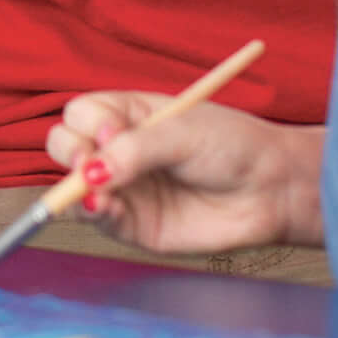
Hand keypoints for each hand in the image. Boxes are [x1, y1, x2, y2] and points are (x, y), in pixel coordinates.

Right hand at [48, 94, 318, 257]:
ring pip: (74, 186)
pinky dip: (94, 214)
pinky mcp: (134, 224)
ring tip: (101, 193)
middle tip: (93, 163)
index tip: (114, 132)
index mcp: (130, 115)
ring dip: (76, 188)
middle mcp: (119, 150)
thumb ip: (134, 150)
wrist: (272, 189)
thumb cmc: (233, 147)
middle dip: (70, 152)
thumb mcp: (184, 133)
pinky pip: (98, 220)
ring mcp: (124, 188)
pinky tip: (109, 208)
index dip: (88, 122)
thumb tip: (90, 173)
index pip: (82, 113)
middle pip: (65, 145)